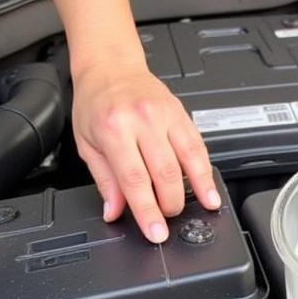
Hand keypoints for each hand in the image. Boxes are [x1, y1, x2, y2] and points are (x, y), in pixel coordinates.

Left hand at [70, 61, 219, 241]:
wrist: (110, 66)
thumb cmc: (97, 103)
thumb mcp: (88, 143)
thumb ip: (105, 180)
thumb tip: (114, 212)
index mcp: (113, 128)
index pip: (134, 179)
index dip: (148, 211)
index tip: (156, 232)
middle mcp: (141, 120)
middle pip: (166, 174)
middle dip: (171, 204)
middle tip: (167, 217)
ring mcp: (165, 116)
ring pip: (189, 162)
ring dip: (197, 191)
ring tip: (201, 208)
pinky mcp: (182, 115)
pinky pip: (199, 148)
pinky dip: (206, 173)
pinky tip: (210, 190)